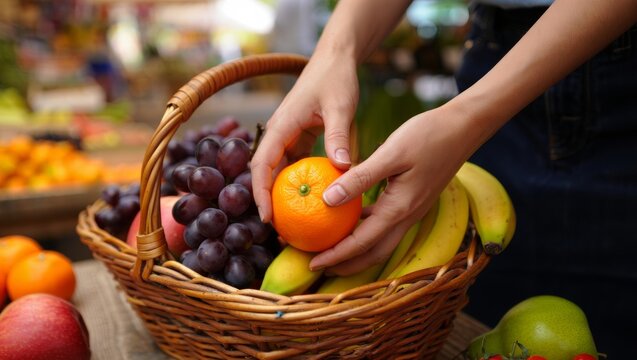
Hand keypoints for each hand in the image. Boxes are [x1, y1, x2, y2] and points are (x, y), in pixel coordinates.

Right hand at [251, 53, 359, 222]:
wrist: (336, 58)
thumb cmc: (336, 78)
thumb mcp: (340, 108)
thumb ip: (339, 137)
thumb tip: (343, 169)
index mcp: (281, 126)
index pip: (261, 164)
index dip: (260, 192)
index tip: (266, 217)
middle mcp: (279, 132)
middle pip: (264, 172)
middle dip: (267, 201)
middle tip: (280, 231)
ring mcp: (288, 135)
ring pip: (278, 170)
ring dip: (282, 194)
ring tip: (292, 222)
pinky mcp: (299, 137)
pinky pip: (294, 164)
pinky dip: (298, 182)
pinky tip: (311, 200)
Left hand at [310, 105, 473, 274]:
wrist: (464, 128)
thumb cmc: (428, 136)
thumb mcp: (391, 154)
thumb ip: (360, 178)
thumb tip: (327, 199)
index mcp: (399, 209)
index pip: (362, 243)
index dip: (336, 256)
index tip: (313, 263)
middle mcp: (407, 216)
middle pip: (373, 253)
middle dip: (347, 264)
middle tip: (320, 266)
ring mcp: (412, 210)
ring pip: (381, 240)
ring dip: (357, 249)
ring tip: (332, 248)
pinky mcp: (413, 200)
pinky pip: (386, 223)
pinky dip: (367, 228)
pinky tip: (352, 218)